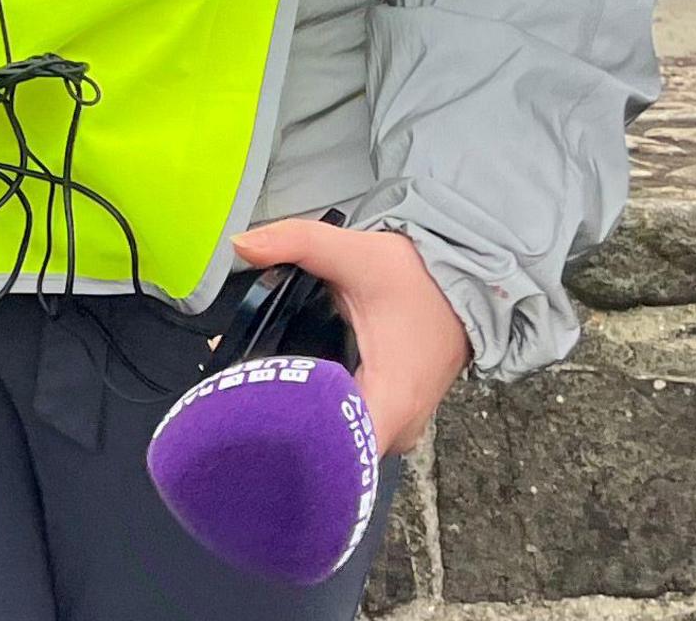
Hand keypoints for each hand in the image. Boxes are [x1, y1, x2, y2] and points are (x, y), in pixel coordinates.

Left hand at [229, 217, 469, 453]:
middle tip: (231, 390)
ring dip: (290, 417)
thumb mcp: (356, 252)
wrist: (464, 286)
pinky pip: (343, 426)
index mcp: (391, 403)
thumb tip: (241, 245)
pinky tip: (277, 384)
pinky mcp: (387, 417)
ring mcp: (393, 429)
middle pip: (324, 451)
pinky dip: (311, 409)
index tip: (247, 409)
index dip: (284, 436)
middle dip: (274, 424)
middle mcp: (394, 430)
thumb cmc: (416, 279)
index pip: (334, 451)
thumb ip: (296, 243)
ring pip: (333, 443)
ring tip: (246, 386)